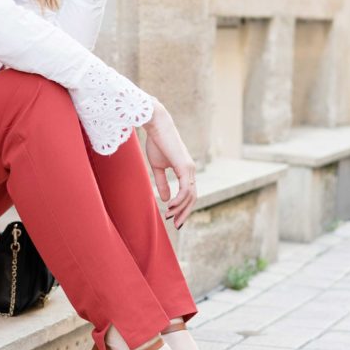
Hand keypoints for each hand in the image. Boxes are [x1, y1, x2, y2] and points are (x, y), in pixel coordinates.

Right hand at [143, 101, 196, 228]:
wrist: (156, 125)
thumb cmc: (156, 142)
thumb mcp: (157, 167)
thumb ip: (162, 183)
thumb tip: (166, 199)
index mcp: (185, 170)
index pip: (189, 193)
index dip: (183, 207)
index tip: (173, 218)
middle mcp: (190, 170)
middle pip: (192, 197)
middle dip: (184, 212)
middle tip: (175, 225)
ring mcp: (189, 169)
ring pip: (190, 195)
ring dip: (180, 209)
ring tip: (169, 216)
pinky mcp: (185, 167)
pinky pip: (186, 189)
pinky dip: (179, 200)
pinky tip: (170, 206)